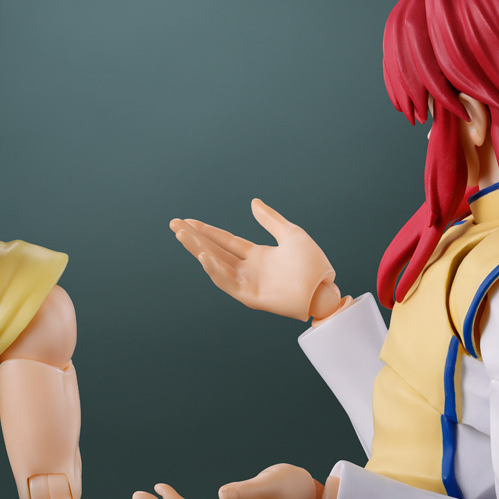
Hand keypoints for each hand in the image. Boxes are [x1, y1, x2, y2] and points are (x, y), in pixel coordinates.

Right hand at [170, 199, 339, 319]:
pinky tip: (203, 256)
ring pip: (216, 264)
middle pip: (214, 250)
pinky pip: (227, 282)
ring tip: (182, 236)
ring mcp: (247, 282)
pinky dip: (214, 270)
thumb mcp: (291, 234)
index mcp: (257, 255)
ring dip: (198, 250)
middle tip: (174, 224)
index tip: (187, 221)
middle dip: (194, 238)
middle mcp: (248, 269)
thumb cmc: (313, 264)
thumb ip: (271, 220)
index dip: (206, 231)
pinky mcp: (250, 296)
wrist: (324, 289)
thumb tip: (253, 202)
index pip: (225, 241)